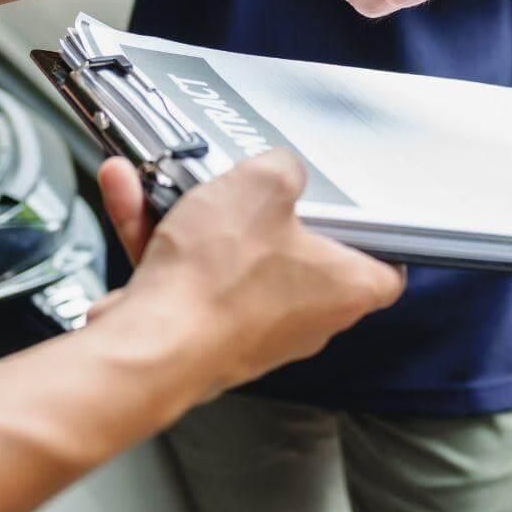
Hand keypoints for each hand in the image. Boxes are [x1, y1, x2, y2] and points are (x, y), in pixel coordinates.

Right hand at [96, 152, 404, 393]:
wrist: (151, 344)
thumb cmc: (220, 277)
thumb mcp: (262, 185)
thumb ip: (282, 167)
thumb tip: (280, 171)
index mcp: (345, 289)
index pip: (385, 271)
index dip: (375, 238)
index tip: (356, 212)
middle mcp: (304, 318)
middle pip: (297, 254)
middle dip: (262, 212)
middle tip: (247, 183)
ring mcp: (249, 329)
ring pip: (227, 258)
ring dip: (193, 214)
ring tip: (166, 176)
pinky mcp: (199, 332)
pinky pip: (184, 274)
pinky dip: (157, 237)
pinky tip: (126, 194)